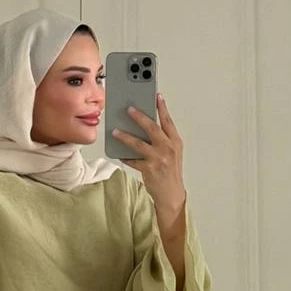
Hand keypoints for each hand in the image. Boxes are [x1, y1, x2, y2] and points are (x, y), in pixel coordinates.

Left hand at [112, 92, 186, 213]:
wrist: (171, 194)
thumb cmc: (170, 172)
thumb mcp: (172, 152)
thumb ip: (163, 138)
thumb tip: (145, 125)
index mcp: (175, 141)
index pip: (167, 121)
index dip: (161, 107)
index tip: (155, 96)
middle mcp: (168, 148)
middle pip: (152, 128)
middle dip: (139, 117)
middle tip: (129, 108)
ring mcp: (159, 159)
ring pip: (139, 143)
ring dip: (125, 136)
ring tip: (115, 131)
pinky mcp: (149, 169)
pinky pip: (133, 160)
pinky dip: (125, 156)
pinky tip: (119, 153)